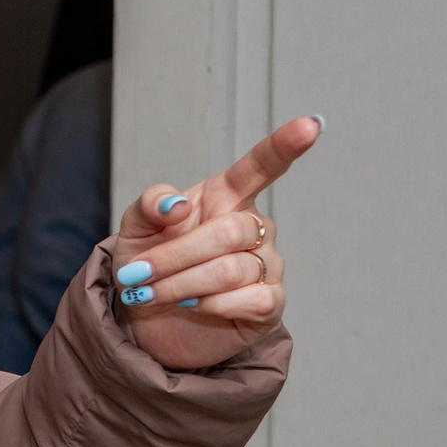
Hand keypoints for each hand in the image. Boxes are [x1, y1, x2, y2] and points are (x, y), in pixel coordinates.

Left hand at [109, 115, 323, 371]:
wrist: (146, 321)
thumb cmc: (147, 265)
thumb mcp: (135, 229)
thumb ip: (150, 205)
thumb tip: (177, 205)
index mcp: (226, 197)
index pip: (262, 166)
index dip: (285, 146)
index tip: (311, 125)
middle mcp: (254, 227)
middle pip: (229, 232)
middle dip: (176, 256)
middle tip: (139, 273)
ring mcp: (266, 265)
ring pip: (233, 269)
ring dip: (182, 284)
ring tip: (152, 293)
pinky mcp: (268, 304)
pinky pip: (252, 299)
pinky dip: (212, 305)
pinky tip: (193, 306)